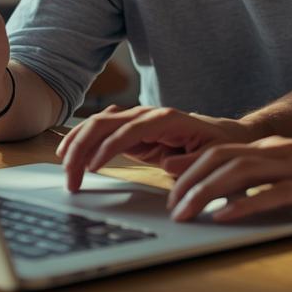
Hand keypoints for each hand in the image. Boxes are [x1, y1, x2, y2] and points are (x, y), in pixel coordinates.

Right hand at [56, 105, 252, 191]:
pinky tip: (70, 155)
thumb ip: (193, 161)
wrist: (228, 136)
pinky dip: (84, 142)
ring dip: (77, 144)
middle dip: (82, 147)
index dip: (107, 148)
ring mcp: (137, 121)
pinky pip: (102, 133)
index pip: (128, 130)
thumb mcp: (213, 156)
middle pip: (104, 123)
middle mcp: (147, 114)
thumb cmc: (221, 146)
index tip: (91, 168)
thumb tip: (170, 165)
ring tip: (64, 168)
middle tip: (70, 177)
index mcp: (166, 119)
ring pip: (98, 124)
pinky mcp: (133, 133)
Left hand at [166, 138, 291, 222]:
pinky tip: (224, 218)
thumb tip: (241, 199)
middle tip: (170, 206)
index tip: (173, 189)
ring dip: (206, 193)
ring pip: (239, 173)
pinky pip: (272, 194)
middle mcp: (283, 151)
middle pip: (222, 158)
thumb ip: (276, 182)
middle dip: (189, 180)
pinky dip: (243, 205)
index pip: (223, 151)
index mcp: (278, 147)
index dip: (193, 168)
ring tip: (185, 213)